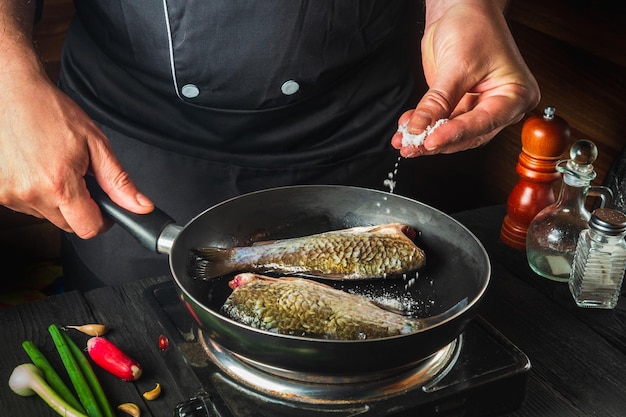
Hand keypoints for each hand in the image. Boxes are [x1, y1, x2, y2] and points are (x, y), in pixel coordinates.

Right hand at [0, 69, 153, 237]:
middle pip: (68, 224)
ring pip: (46, 215)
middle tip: (78, 176)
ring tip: (53, 167)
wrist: (12, 92)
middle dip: (80, 207)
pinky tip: (36, 169)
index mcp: (59, 184)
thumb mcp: (96, 144)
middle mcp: (31, 193)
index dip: (103, 220)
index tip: (104, 208)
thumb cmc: (51, 112)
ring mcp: (9, 193)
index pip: (88, 228)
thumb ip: (118, 181)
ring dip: (56, 199)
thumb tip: (140, 206)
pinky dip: (36, 192)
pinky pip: (26, 205)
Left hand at [391, 0, 539, 156]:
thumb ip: (438, 101)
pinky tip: (406, 129)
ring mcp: (479, 107)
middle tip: (412, 146)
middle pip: (468, 135)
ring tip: (404, 142)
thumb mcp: (457, 65)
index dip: (455, 134)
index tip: (431, 141)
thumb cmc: (473, 26)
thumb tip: (419, 128)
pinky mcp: (459, 105)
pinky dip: (423, 126)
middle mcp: (501, 106)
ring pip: (452, 133)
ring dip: (425, 138)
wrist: (460, 7)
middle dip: (437, 141)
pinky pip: (440, 123)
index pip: (484, 122)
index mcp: (516, 95)